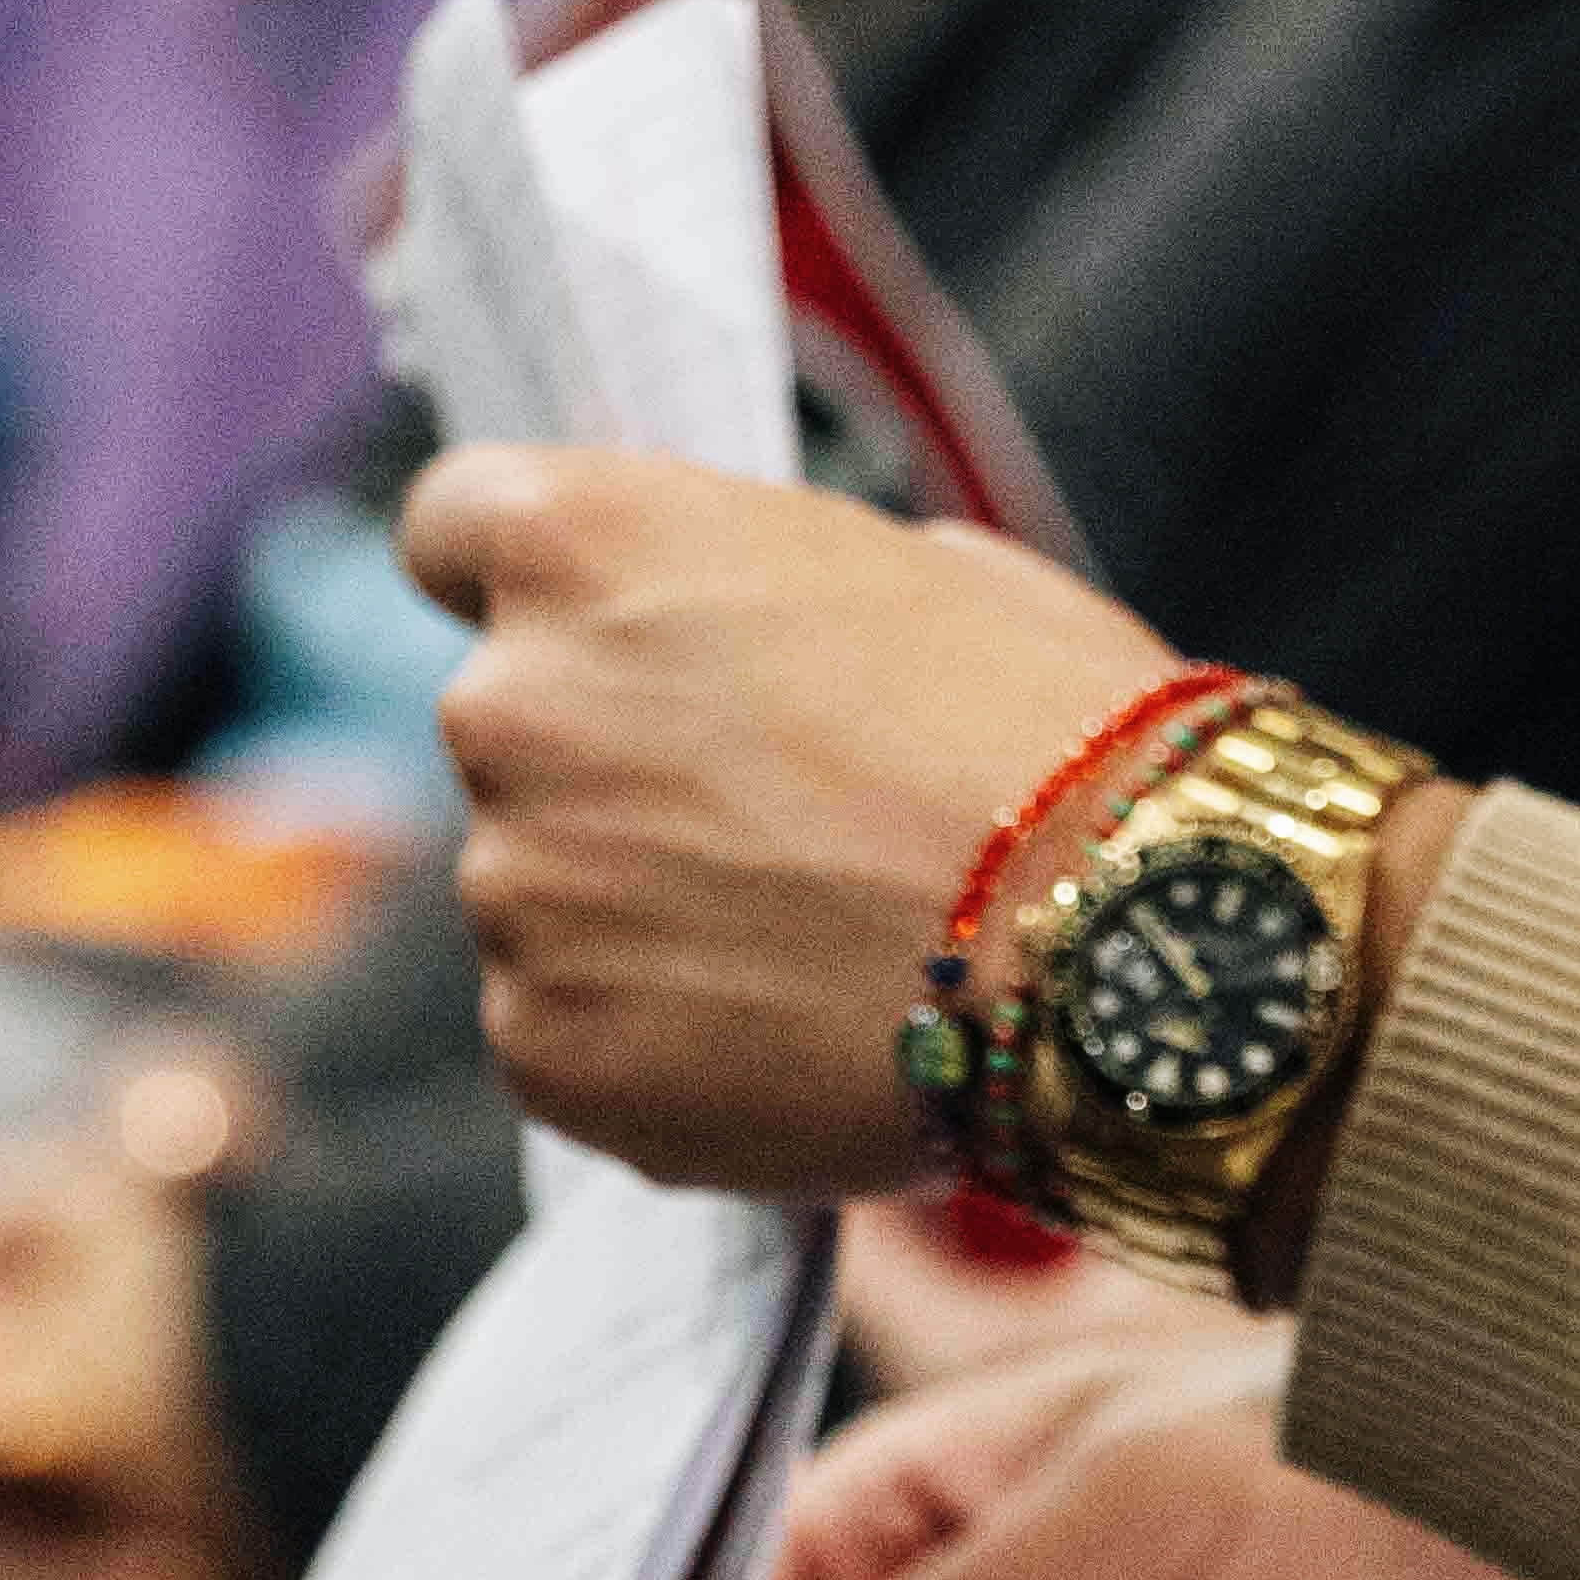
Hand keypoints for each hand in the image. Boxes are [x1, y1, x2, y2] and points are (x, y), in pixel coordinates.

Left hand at [421, 448, 1173, 1205]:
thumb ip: (777, 594)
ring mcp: (511, 892)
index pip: (451, 526)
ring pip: (544, 893)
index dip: (518, 577)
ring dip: (640, 911)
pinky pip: (569, 1031)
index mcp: (586, 543)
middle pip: (514, 724)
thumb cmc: (1060, 731)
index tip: (584, 624)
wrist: (1128, 955)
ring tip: (816, 941)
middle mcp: (507, 704)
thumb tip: (764, 641)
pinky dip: (654, 1039)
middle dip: (616, 762)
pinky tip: (793, 1033)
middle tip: (779, 817)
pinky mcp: (542, 1052)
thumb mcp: (932, 572)